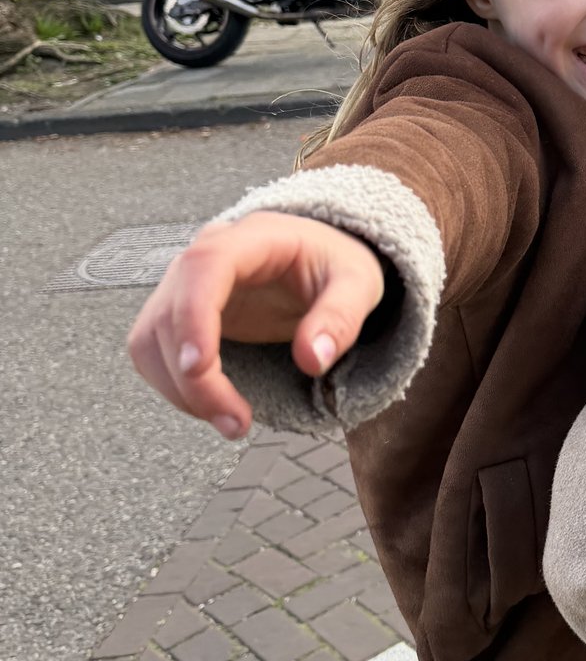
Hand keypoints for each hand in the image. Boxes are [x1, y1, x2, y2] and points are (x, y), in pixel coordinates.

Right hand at [127, 212, 385, 439]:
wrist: (321, 262)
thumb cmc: (337, 267)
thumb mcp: (359, 284)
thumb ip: (340, 318)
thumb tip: (312, 359)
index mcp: (251, 238)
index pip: (203, 267)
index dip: (192, 317)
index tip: (198, 368)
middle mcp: (205, 255)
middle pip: (171, 313)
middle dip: (193, 378)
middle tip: (236, 422)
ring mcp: (185, 284)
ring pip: (151, 338)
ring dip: (179, 388)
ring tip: (231, 422)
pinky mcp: (178, 314)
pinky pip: (154, 352)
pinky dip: (174, 386)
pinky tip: (212, 404)